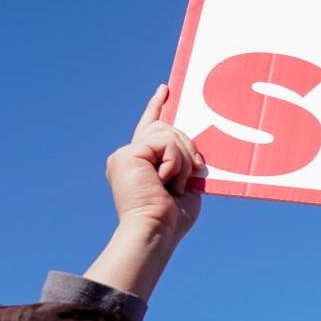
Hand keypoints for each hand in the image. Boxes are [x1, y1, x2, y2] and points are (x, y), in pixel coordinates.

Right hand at [83, 85, 203, 301]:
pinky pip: (164, 142)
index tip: (165, 89)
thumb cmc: (171, 219)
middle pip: (166, 128)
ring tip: (175, 185)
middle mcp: (128, 156)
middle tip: (195, 171)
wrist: (155, 231)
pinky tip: (165, 182)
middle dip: (187, 147)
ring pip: (167, 133)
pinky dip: (174, 162)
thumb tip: (194, 150)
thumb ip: (184, 161)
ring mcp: (125, 154)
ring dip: (182, 159)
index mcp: (141, 164)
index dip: (156, 106)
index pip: (149, 127)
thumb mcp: (184, 183)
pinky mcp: (127, 154)